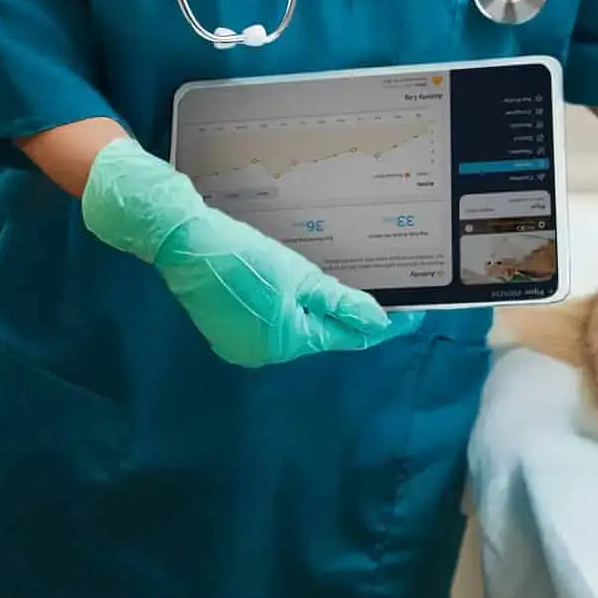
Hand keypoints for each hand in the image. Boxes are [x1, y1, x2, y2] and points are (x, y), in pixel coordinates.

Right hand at [81, 135, 420, 367]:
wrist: (185, 243)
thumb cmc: (245, 255)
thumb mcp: (300, 275)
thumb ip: (341, 303)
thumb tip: (379, 323)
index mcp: (288, 341)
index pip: (346, 336)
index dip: (380, 325)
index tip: (412, 315)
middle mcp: (266, 354)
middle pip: (319, 334)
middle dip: (341, 316)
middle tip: (373, 290)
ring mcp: (243, 347)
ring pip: (294, 330)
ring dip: (310, 311)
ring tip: (323, 284)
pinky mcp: (226, 334)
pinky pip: (270, 325)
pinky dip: (284, 310)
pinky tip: (286, 287)